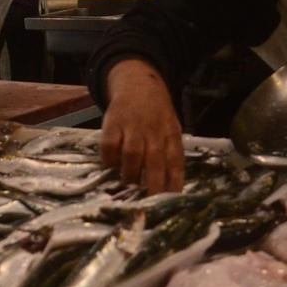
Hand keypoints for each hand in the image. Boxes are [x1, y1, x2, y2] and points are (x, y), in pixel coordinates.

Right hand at [99, 60, 184, 193]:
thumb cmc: (157, 114)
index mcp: (171, 134)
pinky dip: (110, 158)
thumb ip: (170, 154)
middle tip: (148, 203)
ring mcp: (133, 126)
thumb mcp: (171, 129)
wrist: (139, 83)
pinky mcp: (113, 123)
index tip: (171, 200)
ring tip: (128, 182)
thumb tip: (172, 187)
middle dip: (153, 185)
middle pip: (155, 161)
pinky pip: (110, 145)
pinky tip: (111, 165)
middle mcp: (154, 131)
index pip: (176, 161)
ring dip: (130, 173)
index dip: (174, 182)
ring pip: (133, 154)